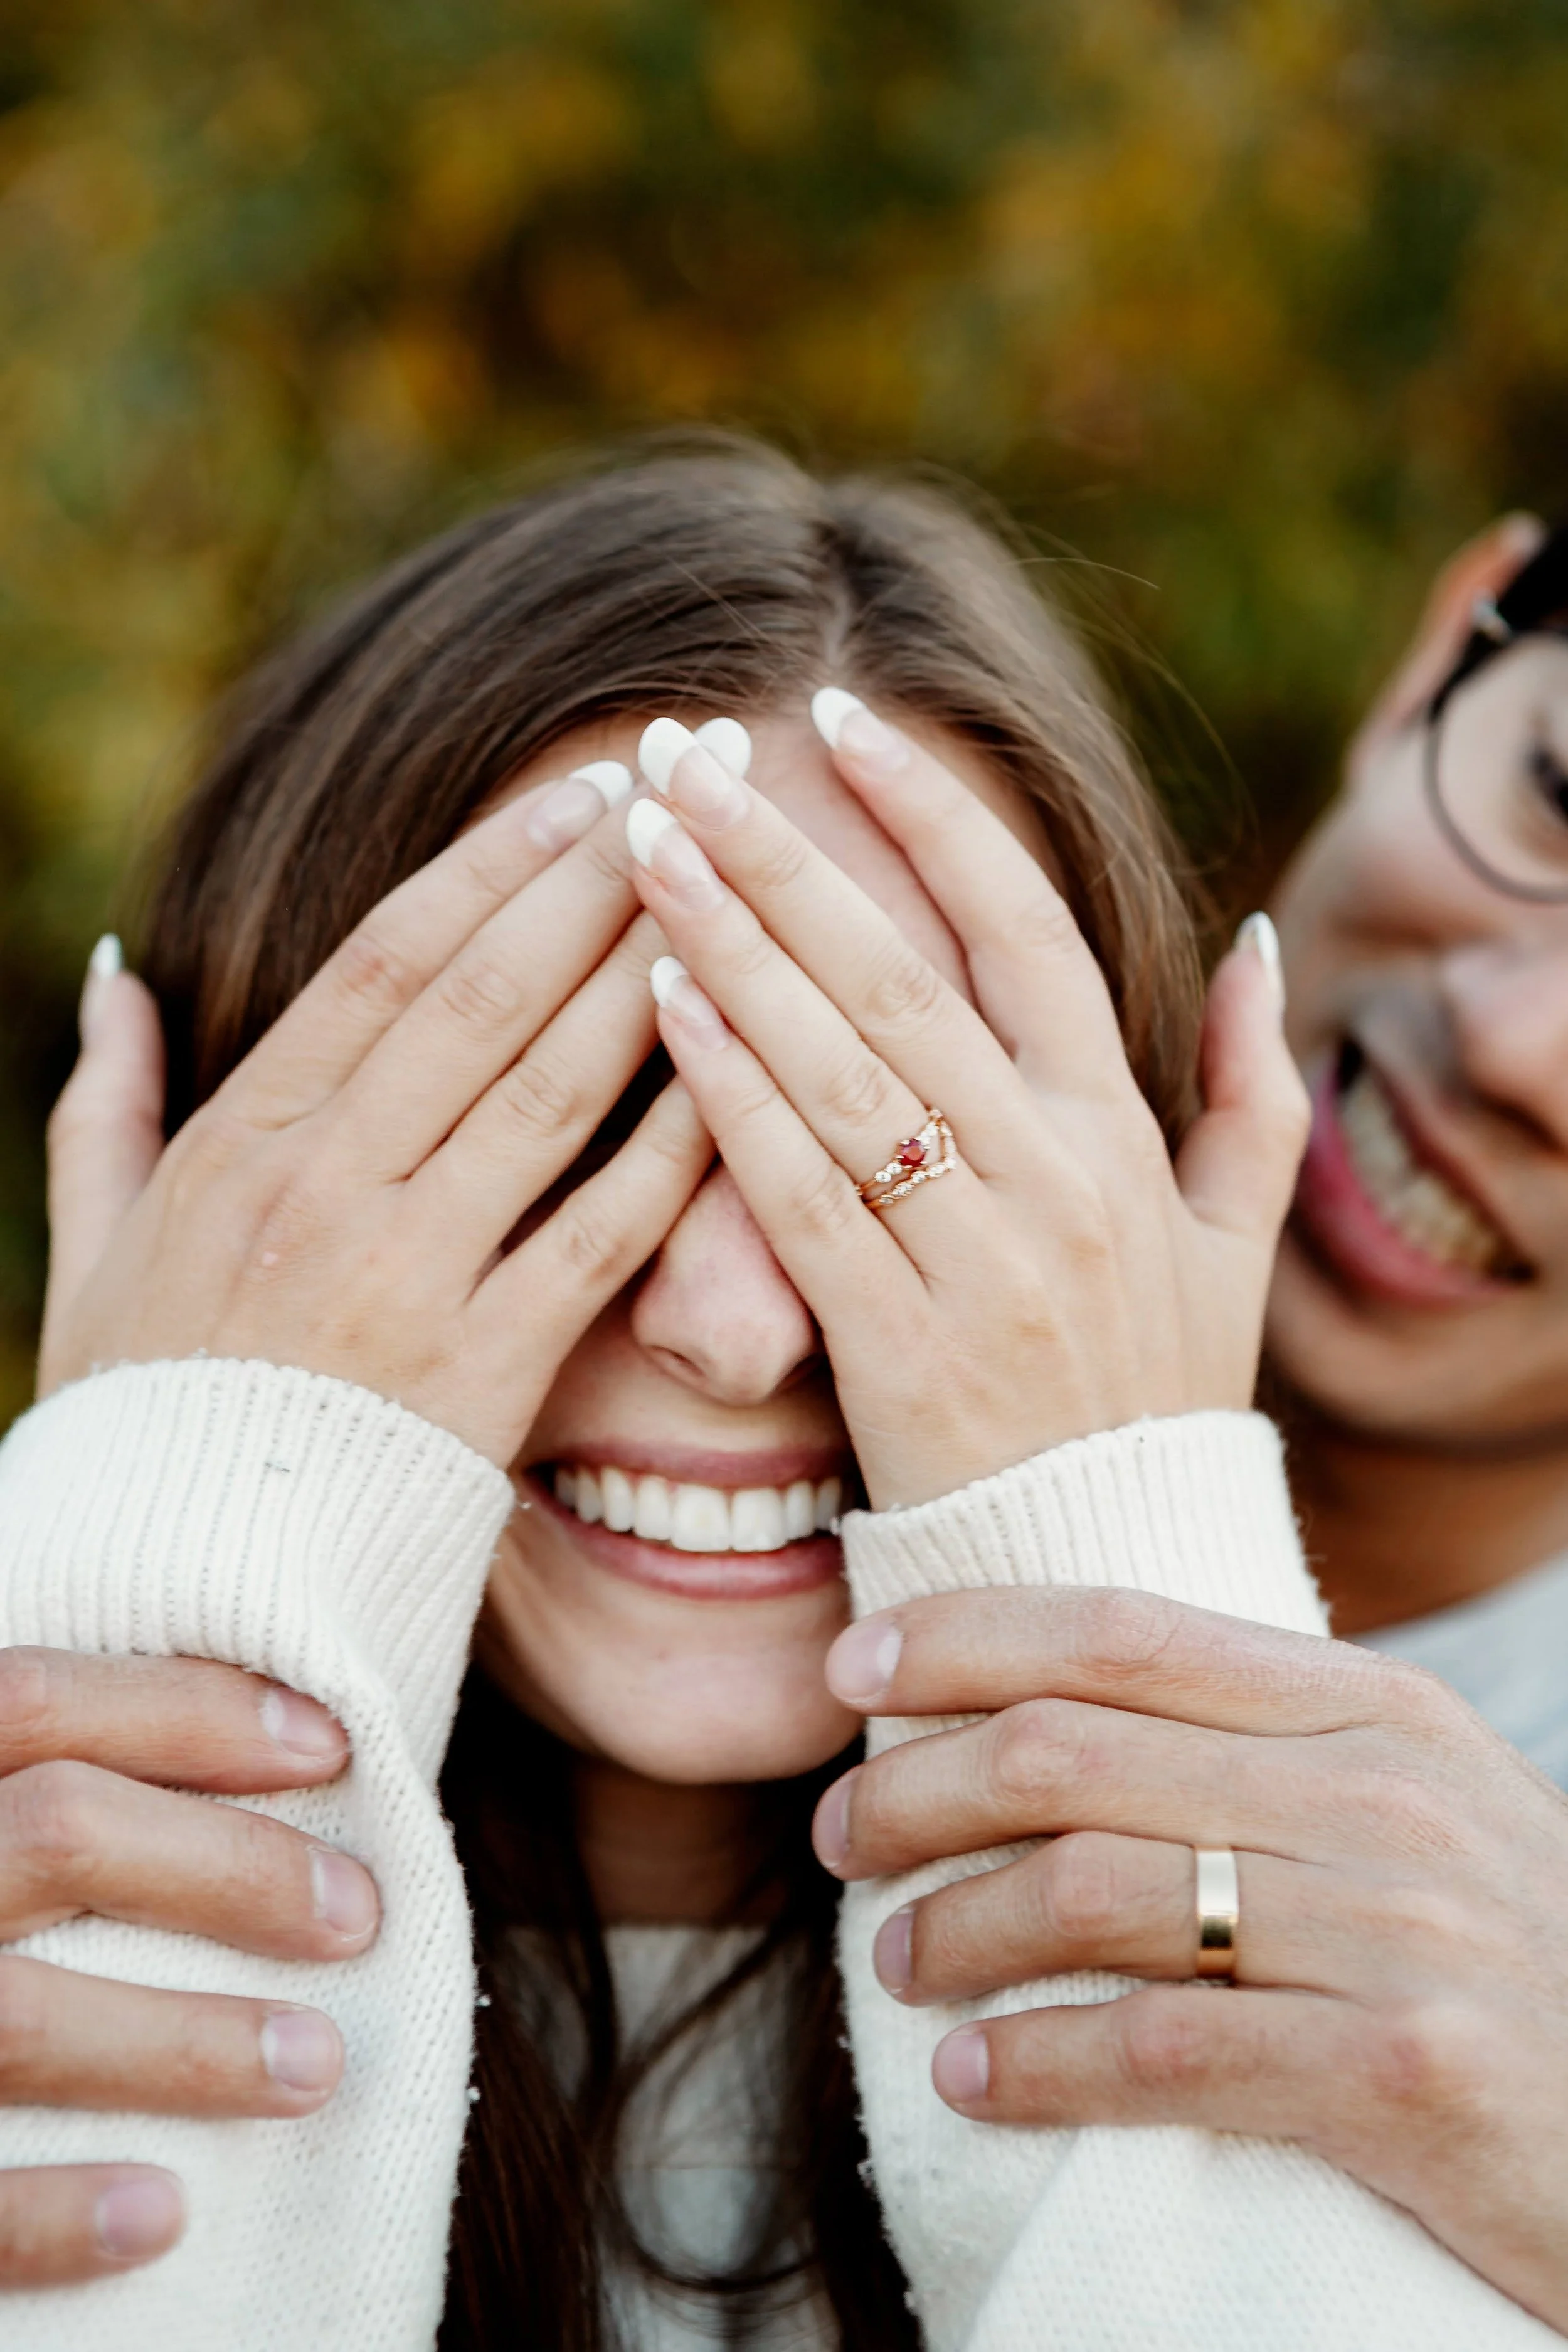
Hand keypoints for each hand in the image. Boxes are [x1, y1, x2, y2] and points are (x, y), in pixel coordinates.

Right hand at [0, 1648, 368, 2284]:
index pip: (39, 1701)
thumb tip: (267, 1750)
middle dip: (231, 1869)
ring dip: (186, 2044)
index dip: (192, 1714)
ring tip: (315, 2065)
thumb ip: (39, 1779)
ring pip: (21, 2019)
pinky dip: (56, 2212)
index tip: (331, 1745)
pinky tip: (165, 2212)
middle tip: (357, 1913)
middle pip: (59, 1832)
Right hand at [39, 766, 711, 1463]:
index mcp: (238, 1145)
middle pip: (482, 1001)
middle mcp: (324, 1192)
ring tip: (731, 893)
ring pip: (550, 1094)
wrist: (179, 1596)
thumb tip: (119, 975)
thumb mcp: (94, 1246)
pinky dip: (672, 1148)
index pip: (385, 966)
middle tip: (689, 795)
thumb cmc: (143, 1414)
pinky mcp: (485, 1374)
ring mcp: (406, 1281)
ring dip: (646, 978)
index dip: (494, 868)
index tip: (581, 795)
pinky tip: (742, 1069)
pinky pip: (600, 1237)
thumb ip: (107, 1106)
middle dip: (593, 885)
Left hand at [626, 703, 1306, 1507]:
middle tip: (686, 751)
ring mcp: (978, 1263)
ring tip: (645, 846)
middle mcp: (1054, 1177)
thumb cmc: (1159, 1397)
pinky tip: (662, 1003)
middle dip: (788, 854)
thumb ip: (1256, 1093)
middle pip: (903, 978)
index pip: (1025, 929)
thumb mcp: (1239, 1244)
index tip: (846, 716)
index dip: (934, 815)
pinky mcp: (898, 1349)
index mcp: (1122, 1133)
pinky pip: (800, 1201)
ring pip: (840, 1073)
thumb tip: (1258, 947)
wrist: (1112, 1576)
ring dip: (736, 947)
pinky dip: (731, 1099)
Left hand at [814, 1586, 1567, 2335]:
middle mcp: (1383, 1796)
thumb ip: (1265, 1749)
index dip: (963, 1638)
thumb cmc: (1503, 1965)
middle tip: (842, 1836)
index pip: (1121, 1631)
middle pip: (1075, 1753)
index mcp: (1373, 1708)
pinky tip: (969, 2075)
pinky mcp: (1405, 2077)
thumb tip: (1050, 1716)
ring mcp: (1399, 1932)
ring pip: (1095, 1892)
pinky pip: (1163, 2049)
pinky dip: (1037, 2061)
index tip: (851, 1671)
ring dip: (954, 1925)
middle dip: (919, 1788)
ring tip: (897, 1957)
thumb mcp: (1411, 1811)